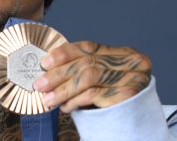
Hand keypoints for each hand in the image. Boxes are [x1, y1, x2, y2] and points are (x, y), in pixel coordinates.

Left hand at [33, 41, 151, 111]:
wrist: (137, 127)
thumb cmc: (115, 101)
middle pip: (86, 63)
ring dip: (63, 89)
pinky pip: (93, 94)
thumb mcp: (102, 80)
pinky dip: (75, 100)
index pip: (89, 47)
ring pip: (87, 77)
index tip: (45, 62)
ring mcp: (132, 78)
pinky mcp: (128, 95)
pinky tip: (65, 106)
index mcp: (124, 53)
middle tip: (39, 84)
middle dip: (58, 74)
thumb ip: (83, 69)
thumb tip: (48, 68)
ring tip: (48, 99)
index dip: (64, 53)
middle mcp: (131, 62)